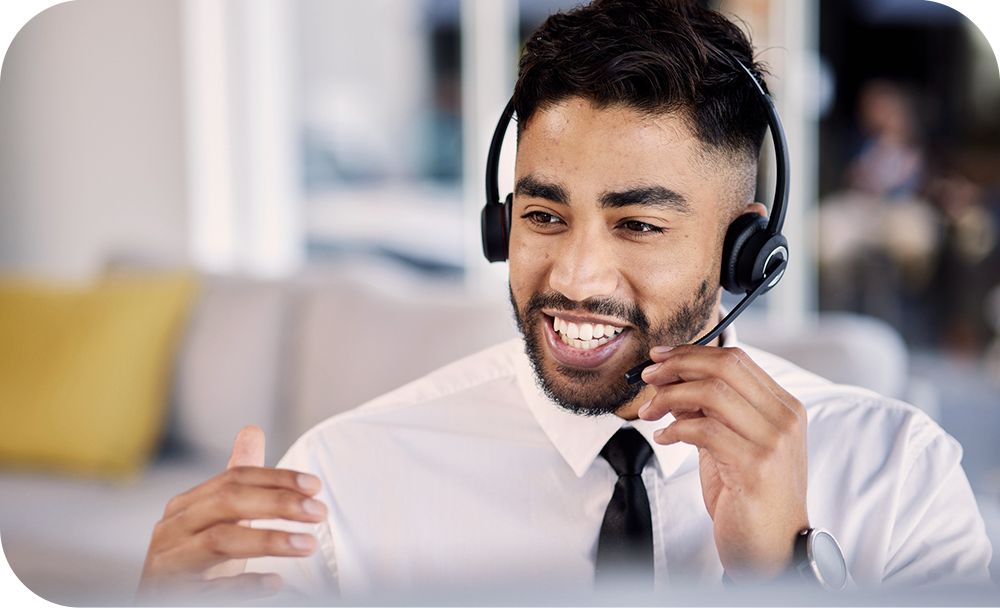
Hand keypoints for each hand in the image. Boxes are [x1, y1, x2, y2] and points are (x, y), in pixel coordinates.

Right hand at [136, 425, 327, 602]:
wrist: (158, 607)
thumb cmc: (193, 561)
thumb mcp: (215, 520)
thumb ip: (235, 480)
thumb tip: (252, 430)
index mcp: (186, 507)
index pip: (234, 479)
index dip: (277, 479)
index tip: (315, 486)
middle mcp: (172, 530)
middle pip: (227, 502)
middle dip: (278, 503)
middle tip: (319, 512)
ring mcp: (169, 564)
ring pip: (218, 540)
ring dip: (268, 539)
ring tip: (307, 545)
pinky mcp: (170, 596)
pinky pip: (210, 589)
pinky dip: (243, 585)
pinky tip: (274, 583)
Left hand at [637, 345, 808, 581]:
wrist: (773, 549)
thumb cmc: (749, 497)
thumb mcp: (730, 443)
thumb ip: (709, 411)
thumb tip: (671, 380)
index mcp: (784, 407)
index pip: (736, 359)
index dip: (692, 353)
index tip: (659, 358)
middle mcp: (784, 419)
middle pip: (724, 367)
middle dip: (678, 366)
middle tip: (648, 376)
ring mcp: (773, 442)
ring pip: (712, 393)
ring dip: (669, 397)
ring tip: (649, 412)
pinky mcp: (755, 467)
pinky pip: (705, 430)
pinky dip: (675, 429)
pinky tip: (663, 438)